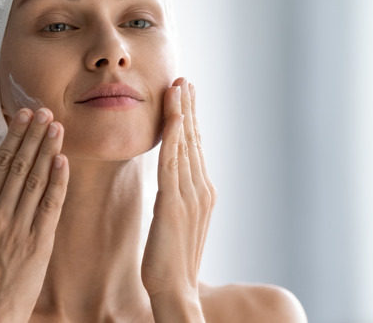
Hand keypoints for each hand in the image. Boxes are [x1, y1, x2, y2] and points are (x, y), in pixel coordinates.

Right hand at [0, 108, 68, 322]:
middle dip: (33, 136)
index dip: (13, 137)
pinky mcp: (40, 242)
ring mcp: (21, 228)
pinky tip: (63, 160)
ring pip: (37, 180)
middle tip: (45, 111)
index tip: (24, 116)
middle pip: (20, 166)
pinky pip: (51, 205)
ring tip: (57, 127)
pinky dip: (58, 181)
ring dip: (48, 150)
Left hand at [142, 78, 215, 320]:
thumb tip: (172, 187)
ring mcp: (190, 195)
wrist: (175, 291)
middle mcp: (200, 189)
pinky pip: (172, 161)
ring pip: (184, 145)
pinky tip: (171, 115)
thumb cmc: (171, 263)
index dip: (189, 121)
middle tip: (185, 80)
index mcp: (201, 193)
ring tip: (178, 86)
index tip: (186, 96)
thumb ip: (177, 200)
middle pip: (193, 140)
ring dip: (181, 113)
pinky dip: (173, 135)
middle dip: (189, 109)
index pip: (194, 148)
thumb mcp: (176, 224)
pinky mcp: (173, 203)